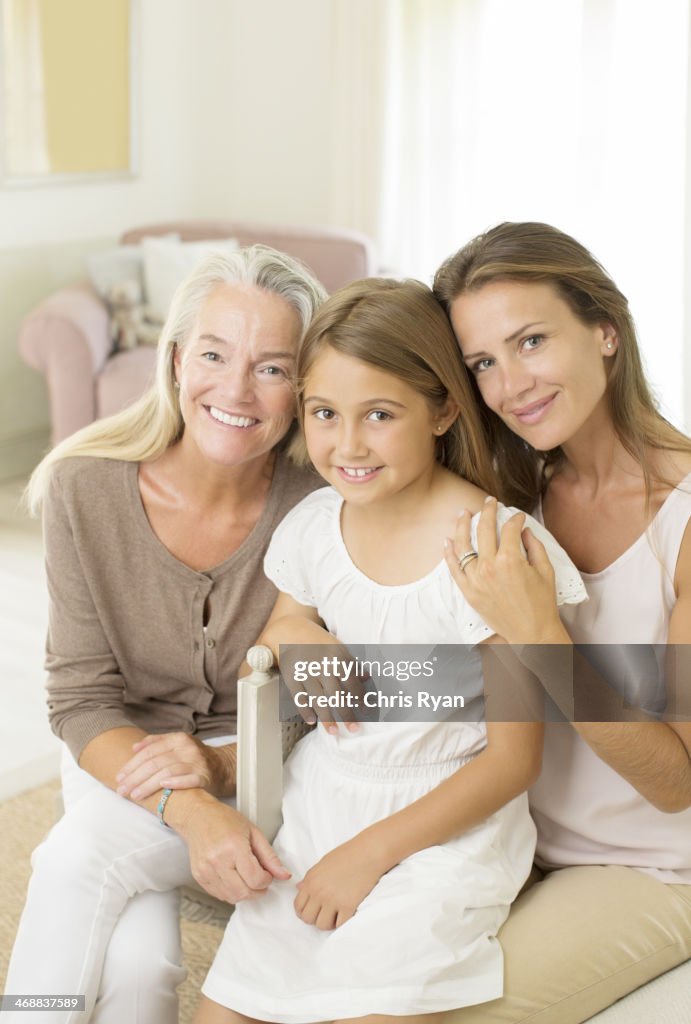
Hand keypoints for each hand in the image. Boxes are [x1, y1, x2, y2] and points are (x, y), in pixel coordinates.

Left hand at [116, 732, 235, 799]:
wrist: (223, 767)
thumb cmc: (194, 758)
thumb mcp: (177, 744)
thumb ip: (156, 743)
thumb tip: (134, 747)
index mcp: (178, 739)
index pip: (149, 751)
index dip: (132, 765)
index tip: (119, 777)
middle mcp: (187, 748)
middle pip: (155, 762)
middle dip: (135, 777)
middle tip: (121, 790)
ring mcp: (196, 762)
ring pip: (166, 772)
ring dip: (148, 784)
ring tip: (134, 795)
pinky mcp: (205, 776)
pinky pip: (188, 779)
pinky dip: (175, 782)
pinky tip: (163, 786)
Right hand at [174, 793, 290, 902]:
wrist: (198, 817)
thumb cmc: (224, 820)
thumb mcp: (253, 832)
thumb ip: (270, 856)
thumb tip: (283, 874)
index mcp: (234, 847)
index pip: (255, 879)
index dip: (267, 881)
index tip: (268, 875)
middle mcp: (217, 861)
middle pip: (243, 892)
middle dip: (257, 891)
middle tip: (260, 880)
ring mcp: (206, 870)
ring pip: (231, 897)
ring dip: (244, 893)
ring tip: (247, 878)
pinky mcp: (199, 876)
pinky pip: (219, 895)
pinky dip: (230, 892)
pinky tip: (234, 879)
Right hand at [266, 616, 365, 733]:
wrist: (290, 629)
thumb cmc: (319, 642)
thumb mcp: (338, 647)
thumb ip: (352, 663)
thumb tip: (367, 678)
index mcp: (337, 656)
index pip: (352, 681)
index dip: (360, 697)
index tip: (367, 712)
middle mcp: (322, 664)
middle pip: (336, 694)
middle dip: (346, 714)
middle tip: (355, 730)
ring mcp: (305, 671)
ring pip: (317, 699)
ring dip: (326, 718)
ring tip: (334, 732)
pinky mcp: (290, 675)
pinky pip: (299, 697)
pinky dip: (305, 709)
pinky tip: (312, 721)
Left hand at [294, 836, 383, 929]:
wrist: (368, 853)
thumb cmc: (347, 855)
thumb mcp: (323, 864)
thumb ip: (309, 878)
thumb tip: (299, 888)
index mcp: (311, 880)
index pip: (298, 906)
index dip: (304, 910)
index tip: (313, 909)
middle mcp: (319, 892)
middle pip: (307, 918)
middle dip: (315, 918)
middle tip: (325, 912)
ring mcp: (333, 900)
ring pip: (322, 925)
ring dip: (329, 922)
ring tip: (336, 913)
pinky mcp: (348, 906)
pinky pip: (339, 925)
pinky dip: (342, 922)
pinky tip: (346, 912)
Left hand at [444, 497, 560, 643]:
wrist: (531, 633)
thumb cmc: (542, 603)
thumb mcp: (546, 571)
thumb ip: (535, 546)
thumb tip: (524, 531)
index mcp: (511, 560)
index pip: (509, 529)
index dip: (515, 519)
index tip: (518, 517)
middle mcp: (490, 566)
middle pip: (485, 529)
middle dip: (488, 511)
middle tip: (490, 502)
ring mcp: (476, 579)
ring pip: (463, 545)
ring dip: (462, 525)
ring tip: (463, 512)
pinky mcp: (468, 591)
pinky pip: (453, 568)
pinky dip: (449, 553)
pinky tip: (448, 540)